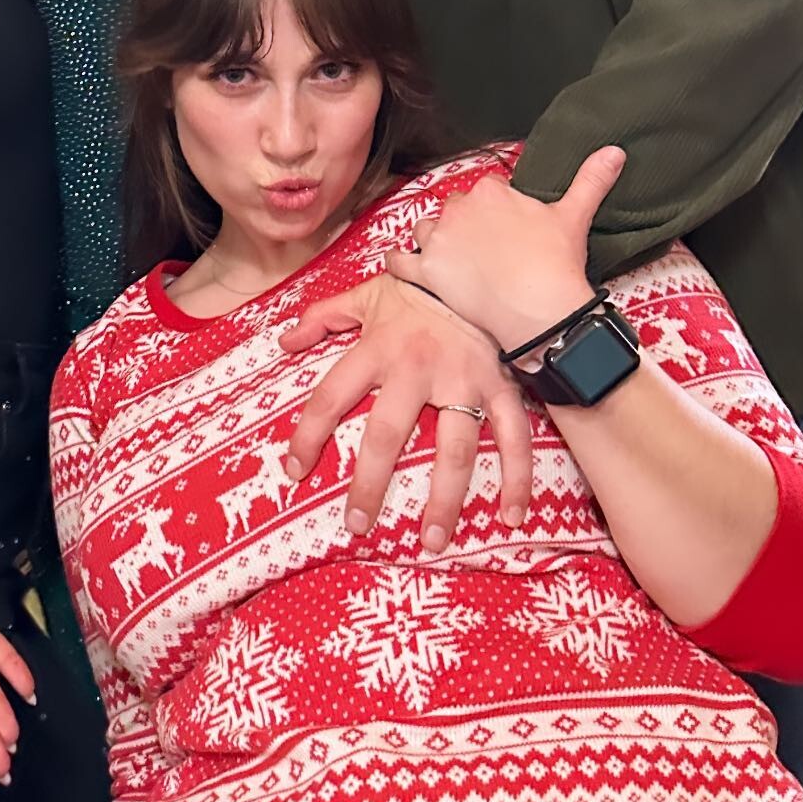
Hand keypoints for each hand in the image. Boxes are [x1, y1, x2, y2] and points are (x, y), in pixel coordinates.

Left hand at [280, 273, 531, 548]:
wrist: (478, 260)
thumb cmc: (417, 286)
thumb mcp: (365, 295)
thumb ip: (322, 318)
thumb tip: (284, 341)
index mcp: (378, 348)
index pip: (331, 396)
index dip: (308, 436)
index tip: (295, 471)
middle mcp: (417, 368)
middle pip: (388, 435)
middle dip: (370, 483)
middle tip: (357, 523)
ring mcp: (464, 381)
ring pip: (454, 449)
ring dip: (444, 500)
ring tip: (431, 542)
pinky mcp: (500, 387)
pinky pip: (513, 439)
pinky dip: (517, 479)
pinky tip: (511, 516)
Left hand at [388, 147, 625, 352]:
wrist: (541, 310)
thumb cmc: (557, 263)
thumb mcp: (574, 215)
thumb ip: (591, 179)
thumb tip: (615, 151)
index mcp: (491, 192)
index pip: (485, 191)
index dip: (494, 209)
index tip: (503, 227)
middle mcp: (459, 209)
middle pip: (453, 209)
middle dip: (464, 224)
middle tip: (482, 249)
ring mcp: (439, 240)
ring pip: (424, 229)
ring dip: (433, 240)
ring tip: (449, 258)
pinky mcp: (426, 272)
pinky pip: (399, 261)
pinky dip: (400, 262)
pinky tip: (406, 265)